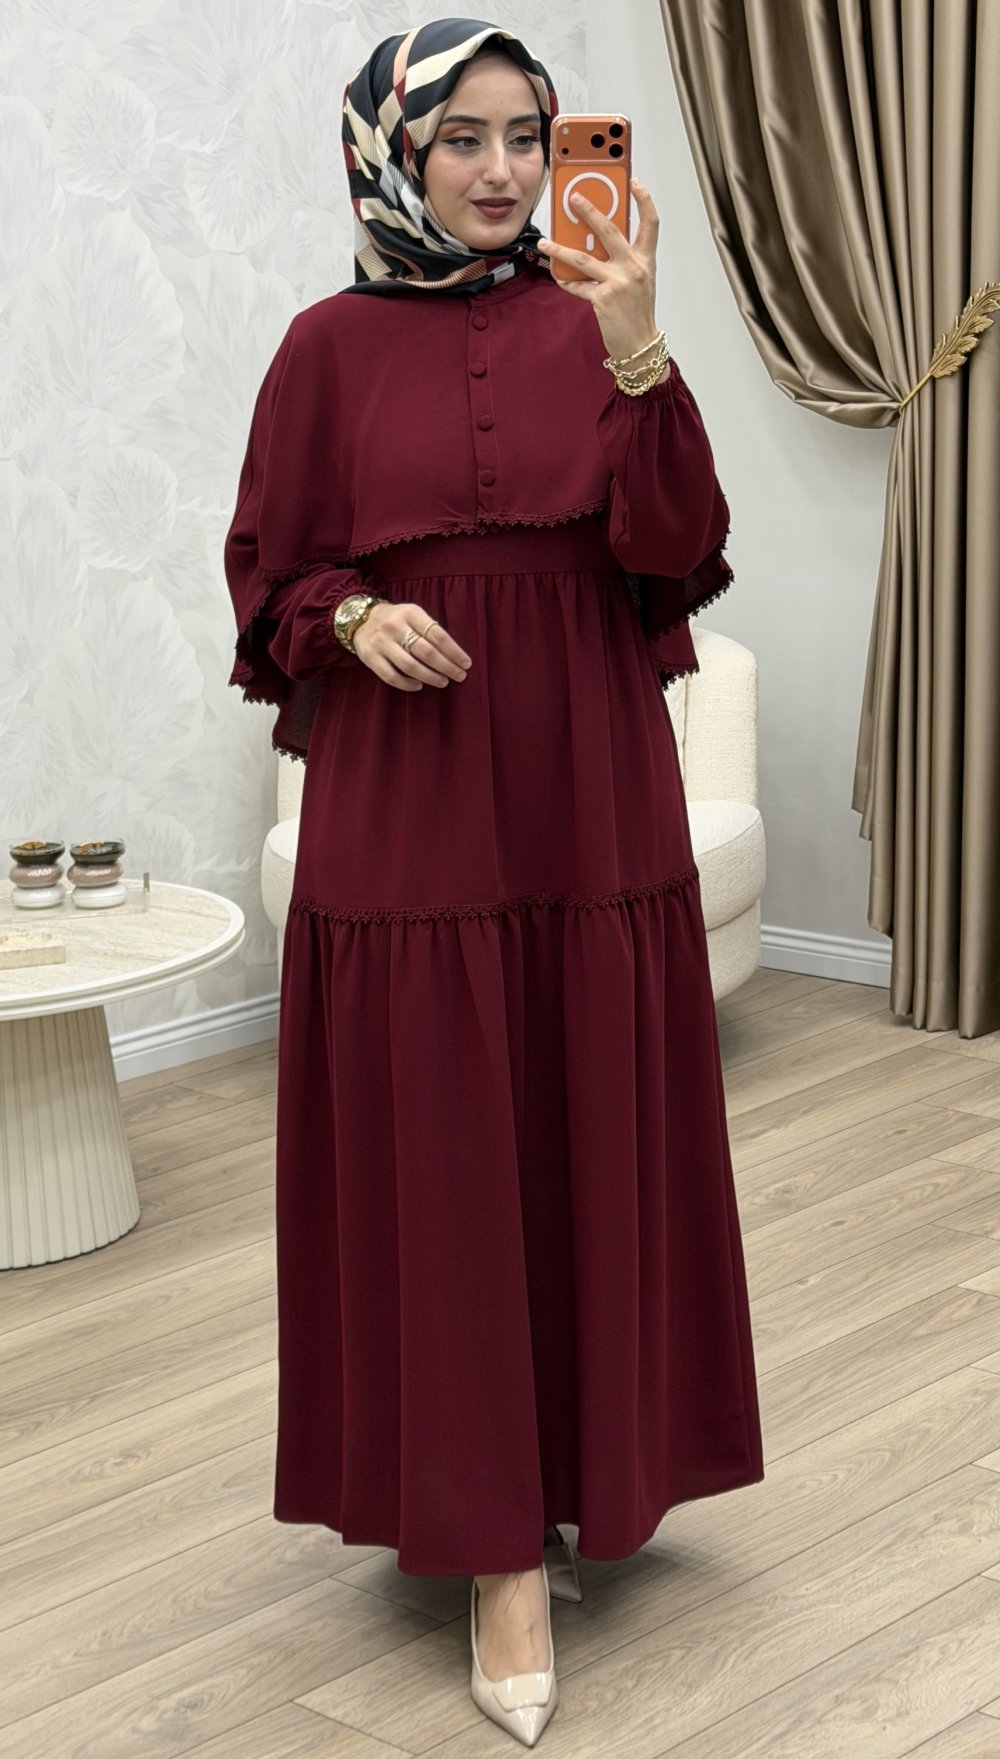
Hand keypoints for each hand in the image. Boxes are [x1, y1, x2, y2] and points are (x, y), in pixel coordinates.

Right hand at [353, 600, 471, 691]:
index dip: (454, 651)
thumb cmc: (396, 620)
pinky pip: (391, 676)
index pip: (437, 634)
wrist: (360, 619)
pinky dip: (407, 684)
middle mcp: (395, 626)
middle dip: (446, 666)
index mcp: (410, 613)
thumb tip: (454, 654)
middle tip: (459, 676)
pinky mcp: (370, 658)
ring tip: (443, 682)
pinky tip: (419, 686)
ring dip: (430, 677)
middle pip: (426, 652)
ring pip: (410, 666)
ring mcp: (381, 643)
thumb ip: (429, 630)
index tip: (466, 663)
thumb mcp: (412, 615)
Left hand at [536, 179, 664, 368]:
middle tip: (573, 198)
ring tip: (545, 241)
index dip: (644, 200)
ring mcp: (618, 283)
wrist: (639, 345)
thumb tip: (598, 242)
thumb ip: (624, 259)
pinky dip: (565, 281)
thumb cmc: (638, 313)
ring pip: (583, 258)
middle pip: (609, 230)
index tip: (633, 182)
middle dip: (589, 210)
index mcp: (645, 260)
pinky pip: (578, 285)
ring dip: (560, 248)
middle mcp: (633, 268)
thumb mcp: (639, 281)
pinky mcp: (602, 299)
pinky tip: (556, 276)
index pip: (650, 223)